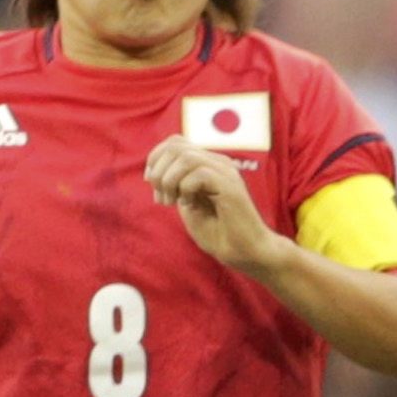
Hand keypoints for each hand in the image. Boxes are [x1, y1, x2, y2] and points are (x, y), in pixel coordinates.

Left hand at [145, 137, 286, 276]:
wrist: (244, 253)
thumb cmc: (218, 233)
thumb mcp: (187, 205)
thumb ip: (174, 186)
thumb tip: (153, 172)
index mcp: (208, 164)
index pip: (175, 142)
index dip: (156, 159)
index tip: (152, 185)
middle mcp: (217, 163)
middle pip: (176, 145)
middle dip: (159, 171)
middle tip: (162, 198)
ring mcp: (225, 172)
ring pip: (186, 157)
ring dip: (169, 180)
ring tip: (172, 202)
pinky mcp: (231, 186)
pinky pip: (199, 173)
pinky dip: (186, 189)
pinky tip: (190, 205)